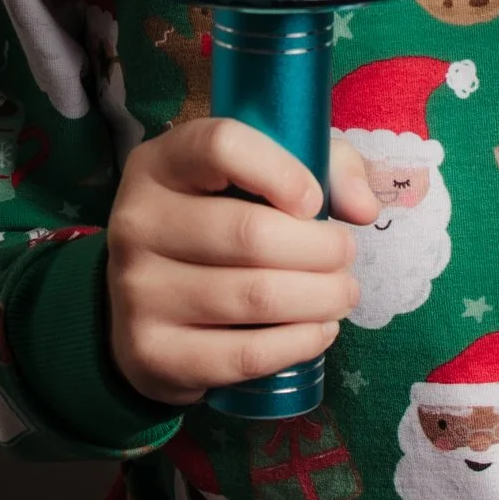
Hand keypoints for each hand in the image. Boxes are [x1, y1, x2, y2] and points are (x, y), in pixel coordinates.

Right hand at [105, 117, 373, 402]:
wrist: (144, 309)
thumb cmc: (217, 225)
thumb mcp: (260, 177)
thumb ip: (324, 169)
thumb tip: (362, 208)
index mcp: (159, 164)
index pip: (221, 146)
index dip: (283, 171)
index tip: (315, 201)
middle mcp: (136, 222)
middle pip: (249, 232)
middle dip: (322, 249)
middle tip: (345, 257)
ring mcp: (137, 291)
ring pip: (255, 296)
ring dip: (320, 298)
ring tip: (342, 294)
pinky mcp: (151, 352)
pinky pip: (245, 353)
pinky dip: (298, 343)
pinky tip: (320, 330)